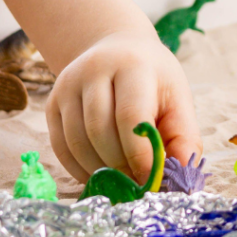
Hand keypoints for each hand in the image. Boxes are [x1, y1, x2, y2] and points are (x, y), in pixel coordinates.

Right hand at [46, 27, 200, 183]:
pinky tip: (99, 174)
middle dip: (119, 166)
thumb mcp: (177, 98)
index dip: (139, 155)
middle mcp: (95, 69)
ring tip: (120, 181)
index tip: (150, 181)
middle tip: (135, 184)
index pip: (130, 115)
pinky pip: (61, 146)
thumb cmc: (153, 80)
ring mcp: (69, 84)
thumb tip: (181, 175)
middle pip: (99, 130)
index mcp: (134, 65)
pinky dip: (79, 169)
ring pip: (77, 141)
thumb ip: (183, 136)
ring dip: (99, 171)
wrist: (118, 51)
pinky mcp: (53, 102)